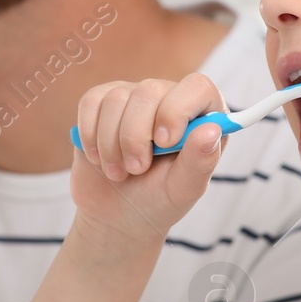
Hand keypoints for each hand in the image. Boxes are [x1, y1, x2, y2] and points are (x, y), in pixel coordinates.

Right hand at [70, 74, 227, 245]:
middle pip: (149, 91)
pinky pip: (90, 102)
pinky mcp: (101, 103)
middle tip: (137, 169)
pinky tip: (98, 158)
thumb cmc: (158, 201)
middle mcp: (168, 98)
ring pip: (116, 99)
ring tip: (119, 172)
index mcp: (200, 116)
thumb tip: (210, 130)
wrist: (117, 214)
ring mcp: (133, 97)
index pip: (197, 87)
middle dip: (136, 137)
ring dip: (111, 144)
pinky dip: (90, 135)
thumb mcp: (183, 190)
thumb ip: (200, 161)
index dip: (177, 111)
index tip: (164, 143)